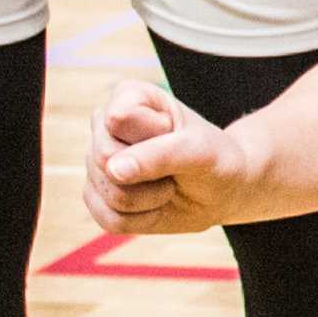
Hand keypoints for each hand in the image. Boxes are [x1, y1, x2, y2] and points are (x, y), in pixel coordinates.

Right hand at [84, 77, 247, 233]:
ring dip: (151, 199)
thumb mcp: (200, 151)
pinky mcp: (96, 196)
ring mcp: (96, 162)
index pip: (119, 119)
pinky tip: (157, 204)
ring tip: (168, 183)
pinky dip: (143, 219)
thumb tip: (113, 169)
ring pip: (110, 193)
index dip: (154, 136)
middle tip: (176, 166)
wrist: (222, 190)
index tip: (176, 133)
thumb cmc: (214, 159)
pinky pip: (109, 219)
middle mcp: (105, 126)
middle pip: (105, 158)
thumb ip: (160, 154)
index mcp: (130, 97)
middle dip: (151, 173)